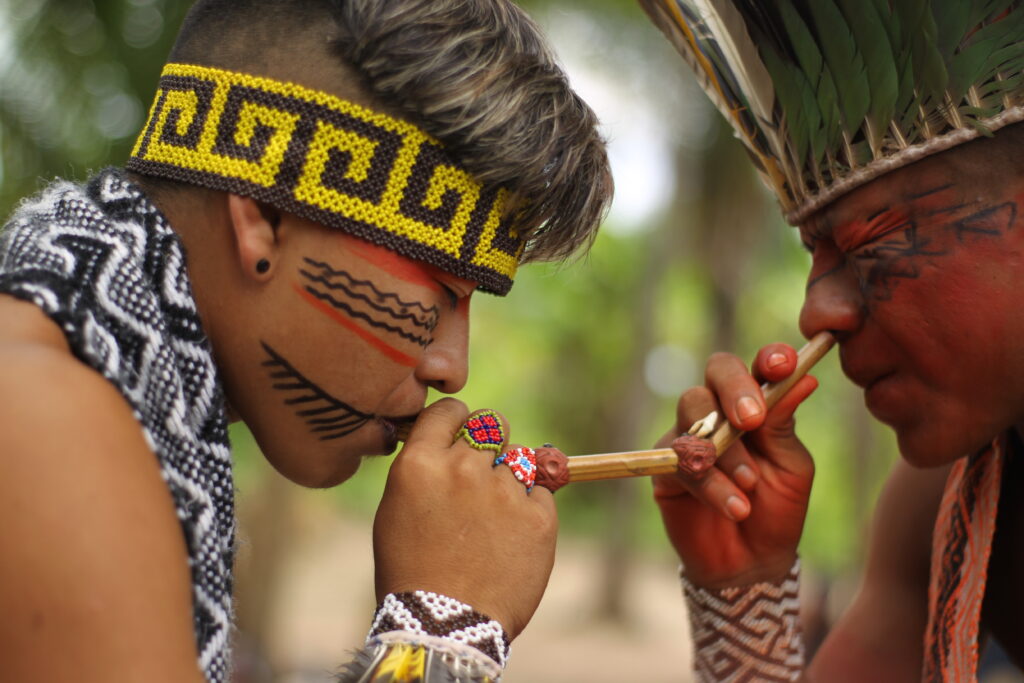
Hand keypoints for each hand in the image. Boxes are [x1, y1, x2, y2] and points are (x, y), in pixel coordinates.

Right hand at [372, 398, 557, 639]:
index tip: (462, 432)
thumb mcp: (397, 509)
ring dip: (509, 479)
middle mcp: (463, 468)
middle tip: (484, 476)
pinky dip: (532, 507)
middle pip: (491, 425)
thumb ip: (424, 468)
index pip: (451, 410)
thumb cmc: (412, 570)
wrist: (445, 625)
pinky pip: (543, 490)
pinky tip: (512, 536)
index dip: (459, 419)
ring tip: (494, 521)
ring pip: (518, 459)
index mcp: (421, 463)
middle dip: (489, 444)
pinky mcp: (538, 516)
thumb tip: (449, 443)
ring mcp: (504, 491)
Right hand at [653, 344, 817, 588]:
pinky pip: (680, 459)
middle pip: (716, 371)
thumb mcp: (791, 466)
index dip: (768, 358)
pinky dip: (711, 484)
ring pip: (693, 409)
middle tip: (752, 420)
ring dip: (724, 448)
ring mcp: (689, 434)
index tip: (781, 364)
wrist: (751, 563)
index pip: (759, 366)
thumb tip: (806, 379)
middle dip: (735, 388)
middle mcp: (720, 410)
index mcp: (758, 404)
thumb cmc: (777, 510)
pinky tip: (736, 508)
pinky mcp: (664, 464)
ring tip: (749, 484)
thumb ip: (785, 425)